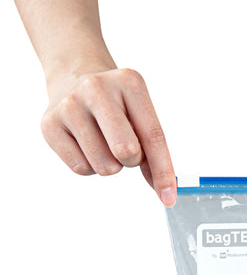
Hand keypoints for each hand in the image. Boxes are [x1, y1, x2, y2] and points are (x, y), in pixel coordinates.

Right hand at [40, 67, 176, 205]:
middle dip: (132, 161)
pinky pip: (81, 169)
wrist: (73, 77)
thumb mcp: (140, 115)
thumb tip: (164, 190)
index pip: (153, 136)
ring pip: (104, 166)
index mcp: (129, 83)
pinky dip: (90, 166)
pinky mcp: (49, 124)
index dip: (164, 171)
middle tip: (125, 147)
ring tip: (103, 142)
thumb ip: (153, 152)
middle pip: (126, 151)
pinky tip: (86, 144)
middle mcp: (96, 89)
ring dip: (110, 164)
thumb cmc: (116, 105)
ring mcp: (69, 105)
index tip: (168, 197)